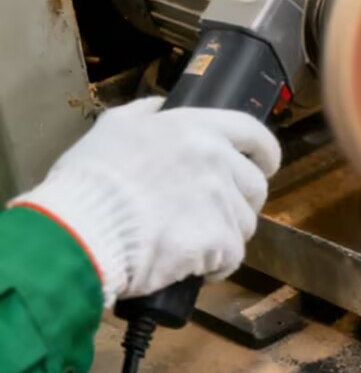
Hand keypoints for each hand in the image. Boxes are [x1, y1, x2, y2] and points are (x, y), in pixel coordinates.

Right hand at [10, 99, 280, 306]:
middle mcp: (217, 160)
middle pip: (255, 185)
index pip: (254, 134)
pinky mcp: (219, 239)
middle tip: (213, 215)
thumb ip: (143, 113)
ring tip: (190, 242)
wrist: (81, 228)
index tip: (266, 166)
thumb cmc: (89, 179)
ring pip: (245, 223)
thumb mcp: (111, 128)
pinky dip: (216, 265)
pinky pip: (232, 255)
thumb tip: (161, 105)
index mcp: (195, 129)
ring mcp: (221, 200)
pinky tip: (192, 267)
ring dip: (225, 235)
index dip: (265, 152)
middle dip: (241, 202)